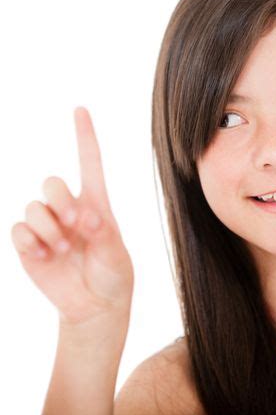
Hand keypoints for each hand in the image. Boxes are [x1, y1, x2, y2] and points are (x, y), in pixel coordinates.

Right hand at [11, 107, 133, 325]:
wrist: (95, 305)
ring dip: (47, 227)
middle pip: (52, 182)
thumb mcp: (117, 254)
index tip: (81, 109)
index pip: (89, 164)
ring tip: (62, 249)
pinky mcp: (30, 245)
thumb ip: (104, 234)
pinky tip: (44, 256)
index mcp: (96, 205)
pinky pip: (18, 231)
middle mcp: (69, 210)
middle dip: (60, 200)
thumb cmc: (113, 275)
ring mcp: (48, 227)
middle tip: (75, 222)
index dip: (85, 136)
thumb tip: (85, 218)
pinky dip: (29, 242)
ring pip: (33, 207)